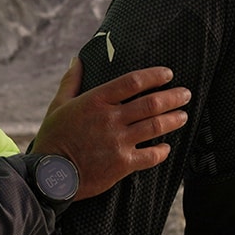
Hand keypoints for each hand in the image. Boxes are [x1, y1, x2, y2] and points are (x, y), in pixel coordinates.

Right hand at [28, 60, 186, 200]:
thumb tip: (78, 59)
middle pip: (151, 103)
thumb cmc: (53, 138)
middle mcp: (111, 119)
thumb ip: (71, 81)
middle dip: (173, 97)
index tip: (168, 74)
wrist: (49, 175)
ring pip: (155, 126)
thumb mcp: (58, 105)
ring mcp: (118, 142)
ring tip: (183, 116)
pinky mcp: (122, 164)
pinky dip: (162, 151)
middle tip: (185, 94)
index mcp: (96, 101)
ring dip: (173, 120)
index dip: (154, 76)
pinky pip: (150, 156)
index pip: (133, 81)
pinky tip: (166, 148)